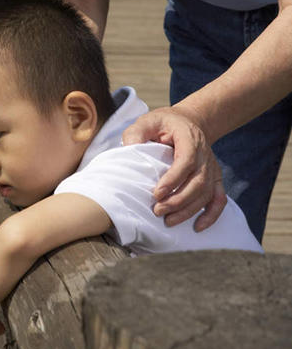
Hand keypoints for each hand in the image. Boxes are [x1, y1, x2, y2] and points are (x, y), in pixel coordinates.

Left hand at [122, 107, 226, 230]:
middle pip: (198, 181)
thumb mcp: (148, 121)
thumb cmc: (164, 123)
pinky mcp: (214, 178)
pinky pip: (219, 199)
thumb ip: (136, 133)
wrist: (188, 122)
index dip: (173, 179)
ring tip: (168, 220)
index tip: (156, 193)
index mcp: (189, 138)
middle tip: (158, 210)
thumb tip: (129, 150)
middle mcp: (204, 154)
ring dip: (188, 210)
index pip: (186, 161)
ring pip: (206, 193)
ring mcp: (212, 167)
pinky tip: (197, 227)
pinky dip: (211, 215)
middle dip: (178, 200)